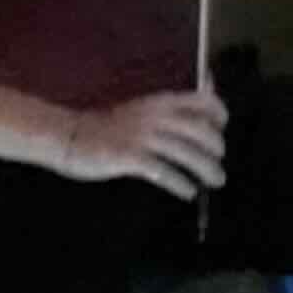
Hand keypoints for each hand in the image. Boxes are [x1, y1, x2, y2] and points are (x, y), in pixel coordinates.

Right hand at [54, 88, 227, 199]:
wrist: (69, 135)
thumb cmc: (106, 126)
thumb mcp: (139, 110)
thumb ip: (166, 111)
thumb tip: (198, 115)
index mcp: (159, 101)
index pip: (201, 99)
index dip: (218, 112)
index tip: (223, 126)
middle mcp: (155, 115)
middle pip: (200, 129)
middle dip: (216, 146)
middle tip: (219, 161)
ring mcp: (142, 136)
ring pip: (187, 152)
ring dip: (206, 168)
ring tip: (216, 180)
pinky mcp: (130, 157)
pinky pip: (165, 172)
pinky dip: (181, 184)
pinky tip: (188, 192)